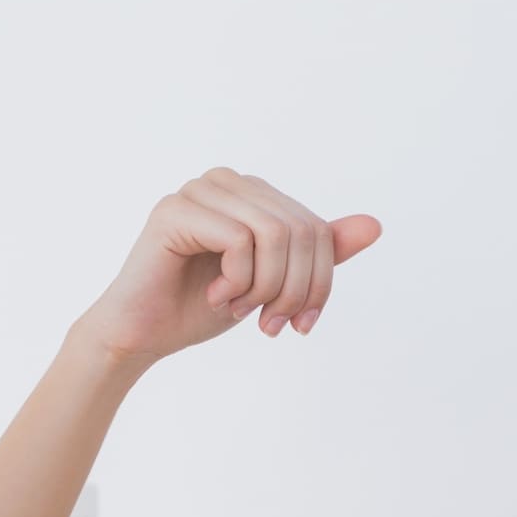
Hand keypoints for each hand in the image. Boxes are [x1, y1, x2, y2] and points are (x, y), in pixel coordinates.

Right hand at [69, 169, 381, 368]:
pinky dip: (238, 281)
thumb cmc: (200, 307)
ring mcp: (199, 190)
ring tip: (241, 310)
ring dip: (265, 287)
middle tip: (272, 324)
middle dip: (295, 289)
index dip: (319, 283)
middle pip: (301, 230)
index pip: (315, 229)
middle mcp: (227, 181)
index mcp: (252, 193)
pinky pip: (239, 240)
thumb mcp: (274, 284)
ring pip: (274, 234)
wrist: (142, 334)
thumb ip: (318, 254)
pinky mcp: (176, 209)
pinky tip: (217, 296)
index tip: (300, 323)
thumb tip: (374, 225)